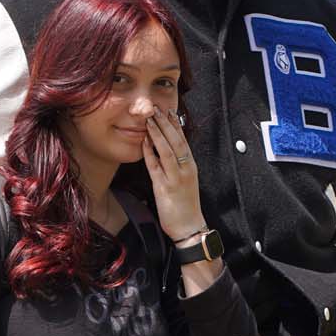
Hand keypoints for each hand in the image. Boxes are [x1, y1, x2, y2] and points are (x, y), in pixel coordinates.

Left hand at [142, 108, 205, 242]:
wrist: (189, 227)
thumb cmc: (186, 207)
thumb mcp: (184, 183)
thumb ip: (177, 168)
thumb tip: (166, 154)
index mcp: (191, 167)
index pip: (183, 141)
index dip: (175, 125)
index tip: (168, 111)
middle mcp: (185, 169)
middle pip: (176, 142)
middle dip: (166, 124)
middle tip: (157, 108)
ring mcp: (176, 178)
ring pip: (168, 151)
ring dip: (158, 134)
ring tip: (149, 119)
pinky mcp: (165, 188)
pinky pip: (156, 167)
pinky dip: (150, 153)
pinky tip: (144, 142)